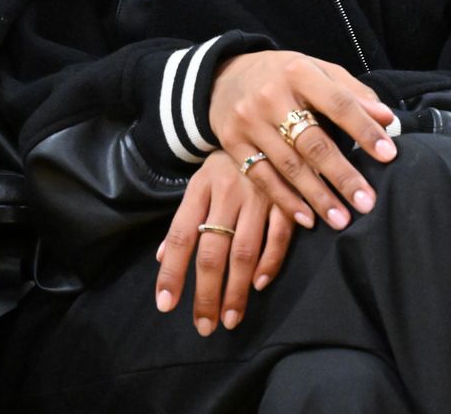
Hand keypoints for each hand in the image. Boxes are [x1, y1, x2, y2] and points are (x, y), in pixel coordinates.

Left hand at [155, 150, 292, 335]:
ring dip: (236, 290)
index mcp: (201, 187)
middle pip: (213, 250)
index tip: (165, 304)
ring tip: (229, 319)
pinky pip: (278, 238)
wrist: (267, 125)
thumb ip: (185, 219)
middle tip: (203, 326)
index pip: (182, 235)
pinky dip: (270, 263)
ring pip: (244, 251)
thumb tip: (163, 256)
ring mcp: (258, 196)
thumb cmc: (227, 164)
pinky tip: (259, 285)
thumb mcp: (200, 183)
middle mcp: (227, 192)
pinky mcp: (287, 200)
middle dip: (206, 292)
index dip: (172, 271)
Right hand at [209, 51, 396, 231]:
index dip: (364, 130)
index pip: (337, 103)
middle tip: (368, 202)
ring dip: (317, 196)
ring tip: (342, 220)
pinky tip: (306, 218)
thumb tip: (387, 119)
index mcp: (297, 72)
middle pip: (312, 141)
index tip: (389, 155)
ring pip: (288, 165)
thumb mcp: (315, 70)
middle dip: (342, 175)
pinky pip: (261, 176)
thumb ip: (350, 93)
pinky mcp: (231, 141)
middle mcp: (270, 95)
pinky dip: (285, 199)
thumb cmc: (282, 76)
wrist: (222, 76)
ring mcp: (248, 120)